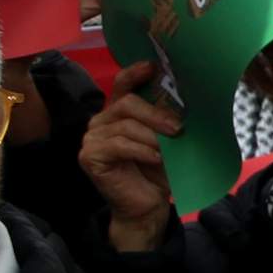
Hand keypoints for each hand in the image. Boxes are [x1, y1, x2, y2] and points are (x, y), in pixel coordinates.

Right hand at [78, 64, 182, 250]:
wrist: (147, 206)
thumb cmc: (157, 171)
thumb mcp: (165, 140)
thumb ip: (165, 119)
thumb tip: (183, 101)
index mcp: (118, 112)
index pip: (122, 84)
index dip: (135, 73)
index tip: (153, 67)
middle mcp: (101, 121)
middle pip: (127, 103)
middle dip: (155, 114)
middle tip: (178, 128)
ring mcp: (92, 138)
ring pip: (126, 126)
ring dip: (152, 137)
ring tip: (169, 148)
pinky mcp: (89, 156)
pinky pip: (119, 145)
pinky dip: (141, 150)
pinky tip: (156, 158)